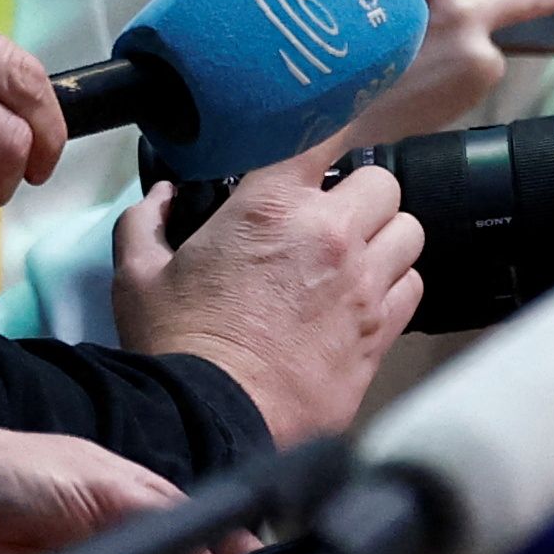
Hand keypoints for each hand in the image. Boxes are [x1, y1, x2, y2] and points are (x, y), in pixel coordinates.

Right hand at [117, 159, 422, 439]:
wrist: (213, 420)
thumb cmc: (178, 348)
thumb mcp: (139, 277)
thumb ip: (147, 223)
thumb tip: (163, 197)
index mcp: (271, 208)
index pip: (323, 136)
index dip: (326, 132)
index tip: (321, 145)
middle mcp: (331, 235)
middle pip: (383, 183)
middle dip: (359, 195)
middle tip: (332, 215)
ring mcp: (364, 284)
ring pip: (409, 232)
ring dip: (386, 238)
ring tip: (356, 256)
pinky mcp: (382, 330)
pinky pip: (414, 287)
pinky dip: (396, 286)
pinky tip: (365, 299)